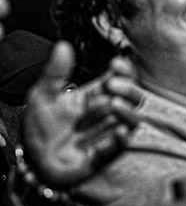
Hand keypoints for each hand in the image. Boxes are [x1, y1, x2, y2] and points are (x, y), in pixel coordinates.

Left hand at [22, 42, 144, 188]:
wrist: (32, 160)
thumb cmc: (39, 127)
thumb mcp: (42, 95)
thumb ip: (55, 72)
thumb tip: (62, 45)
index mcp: (95, 96)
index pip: (120, 79)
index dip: (123, 71)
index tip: (116, 63)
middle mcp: (106, 114)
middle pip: (133, 97)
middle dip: (128, 88)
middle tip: (111, 84)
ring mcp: (108, 134)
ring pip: (132, 121)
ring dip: (127, 112)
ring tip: (113, 104)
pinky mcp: (103, 155)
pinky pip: (118, 148)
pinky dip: (121, 140)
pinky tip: (120, 132)